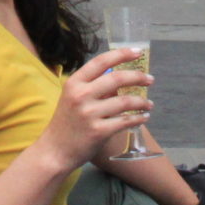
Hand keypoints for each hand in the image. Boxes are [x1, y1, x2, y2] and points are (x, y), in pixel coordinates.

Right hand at [46, 47, 151, 166]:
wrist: (54, 152)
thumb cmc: (66, 124)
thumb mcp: (73, 99)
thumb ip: (93, 88)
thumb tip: (120, 79)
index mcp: (74, 83)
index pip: (101, 61)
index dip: (121, 54)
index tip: (138, 52)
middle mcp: (81, 95)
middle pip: (117, 78)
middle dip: (138, 77)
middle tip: (150, 79)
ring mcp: (89, 113)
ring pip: (125, 101)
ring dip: (142, 102)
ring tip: (149, 104)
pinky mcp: (99, 131)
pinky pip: (125, 121)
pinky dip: (139, 118)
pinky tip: (144, 117)